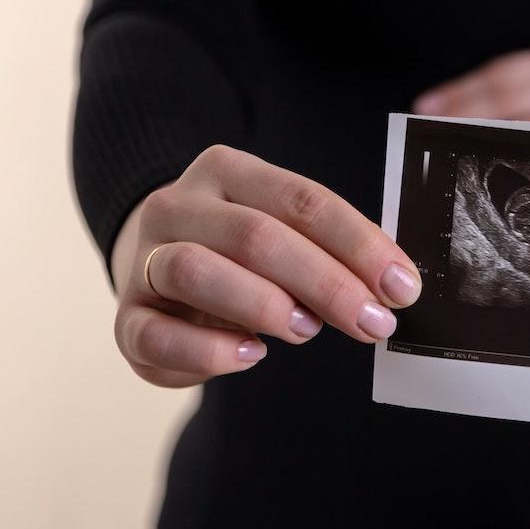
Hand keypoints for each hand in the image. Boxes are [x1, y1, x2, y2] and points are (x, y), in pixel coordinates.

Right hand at [110, 145, 421, 387]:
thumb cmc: (242, 253)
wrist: (156, 266)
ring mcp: (145, 259)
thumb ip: (331, 249)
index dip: (359, 245)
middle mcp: (180, 205)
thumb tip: (395, 287)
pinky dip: (206, 350)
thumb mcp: (286, 233)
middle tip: (373, 323)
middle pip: (255, 236)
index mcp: (229, 172)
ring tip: (306, 331)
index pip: (302, 200)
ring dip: (262, 304)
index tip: (402, 287)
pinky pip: (155, 333)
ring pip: (195, 269)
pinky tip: (250, 356)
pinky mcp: (127, 318)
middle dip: (326, 283)